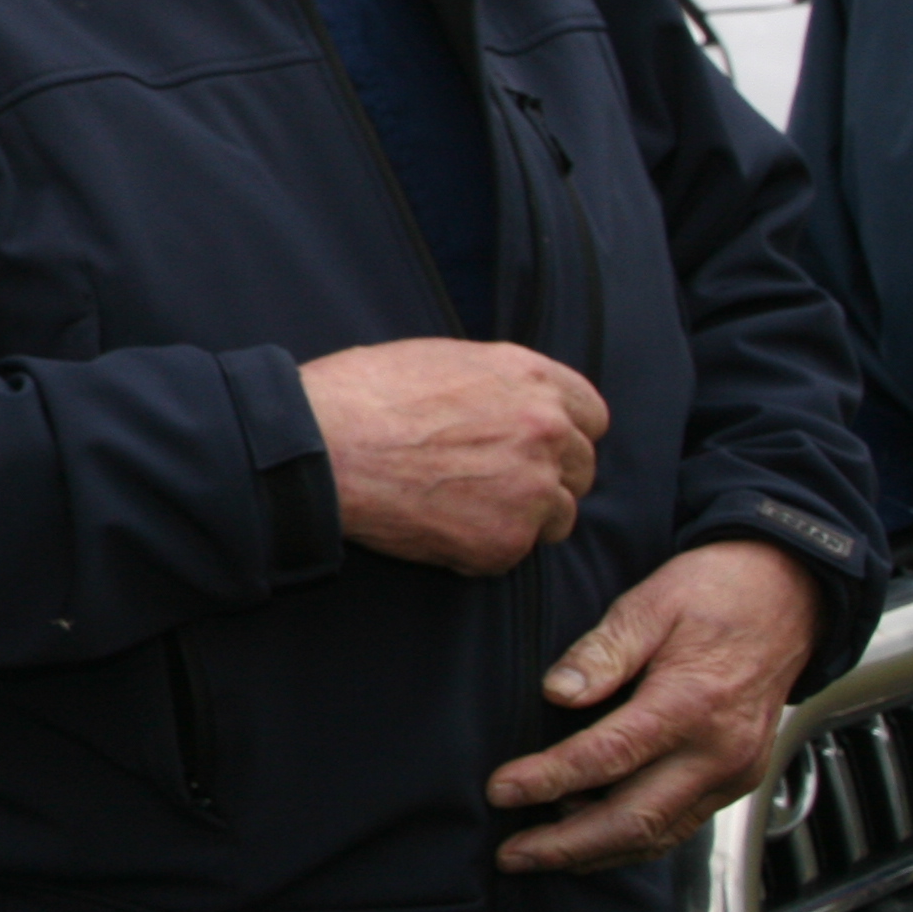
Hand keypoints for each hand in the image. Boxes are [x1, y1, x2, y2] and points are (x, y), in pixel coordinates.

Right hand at [300, 337, 608, 573]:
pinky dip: (481, 547)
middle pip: (581, 468)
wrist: (320, 446)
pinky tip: (436, 526)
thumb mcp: (441, 359)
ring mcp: (532, 489)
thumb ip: (497, 383)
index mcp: (532, 379)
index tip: (534, 445)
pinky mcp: (505, 541)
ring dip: (522, 516)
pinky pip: (512, 553)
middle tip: (490, 481)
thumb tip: (511, 401)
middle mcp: (547, 431)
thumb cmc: (361, 395)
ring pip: (558, 516)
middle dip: (545, 476)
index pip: (591, 415)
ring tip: (461, 507)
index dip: (562, 432)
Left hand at [491, 540, 821, 871]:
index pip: (607, 757)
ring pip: (660, 835)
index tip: (500, 790)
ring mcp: (733, 773)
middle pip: (635, 818)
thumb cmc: (714, 594)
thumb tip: (556, 693)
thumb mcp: (648, 604)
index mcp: (691, 703)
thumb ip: (601, 652)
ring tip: (537, 854)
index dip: (548, 779)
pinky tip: (588, 835)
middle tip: (510, 854)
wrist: (788, 598)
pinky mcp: (736, 780)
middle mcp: (719, 751)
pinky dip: (631, 838)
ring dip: (595, 852)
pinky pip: (680, 824)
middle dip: (568, 844)